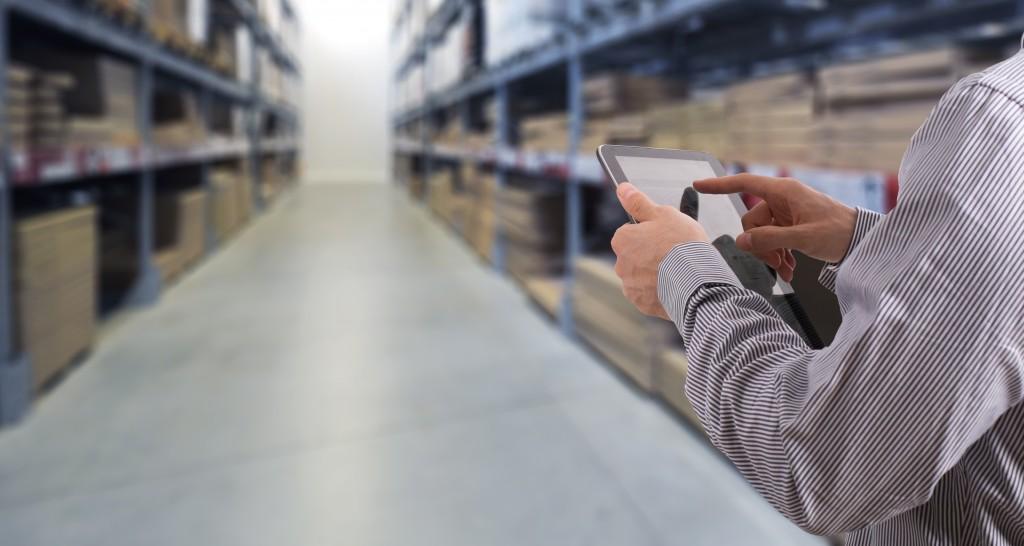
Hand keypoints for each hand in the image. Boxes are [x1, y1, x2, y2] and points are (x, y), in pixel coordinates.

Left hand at [611, 183, 708, 319]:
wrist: (697, 282)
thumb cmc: (682, 244)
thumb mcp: (663, 214)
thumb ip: (639, 202)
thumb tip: (622, 189)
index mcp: (622, 239)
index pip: (630, 232)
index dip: (650, 232)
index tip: (665, 235)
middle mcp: (620, 264)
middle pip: (635, 254)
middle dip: (650, 253)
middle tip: (674, 253)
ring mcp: (630, 286)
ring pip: (642, 275)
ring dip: (655, 273)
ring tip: (678, 271)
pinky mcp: (642, 303)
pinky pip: (649, 294)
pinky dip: (659, 290)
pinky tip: (675, 285)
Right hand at [693, 174, 856, 281]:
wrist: (863, 240)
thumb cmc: (840, 231)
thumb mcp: (804, 238)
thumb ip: (770, 239)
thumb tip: (741, 241)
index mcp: (784, 192)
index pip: (745, 184)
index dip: (720, 185)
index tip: (698, 185)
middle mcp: (783, 200)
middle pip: (752, 221)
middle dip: (759, 244)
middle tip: (775, 263)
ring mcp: (787, 214)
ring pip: (762, 234)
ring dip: (770, 254)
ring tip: (786, 270)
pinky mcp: (793, 226)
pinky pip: (774, 240)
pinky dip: (778, 255)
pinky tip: (789, 270)